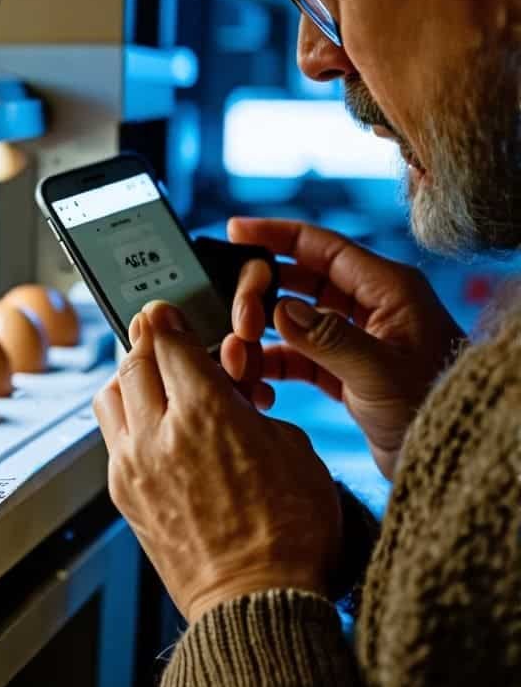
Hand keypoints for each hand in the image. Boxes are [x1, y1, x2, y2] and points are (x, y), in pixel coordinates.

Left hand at [95, 301, 343, 622]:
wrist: (257, 601)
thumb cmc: (292, 530)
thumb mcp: (293, 449)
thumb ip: (249, 408)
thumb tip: (226, 394)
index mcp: (205, 412)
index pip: (166, 340)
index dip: (166, 318)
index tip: (165, 310)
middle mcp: (157, 434)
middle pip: (131, 361)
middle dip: (144, 340)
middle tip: (156, 332)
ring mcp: (131, 466)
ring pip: (109, 397)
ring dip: (127, 378)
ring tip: (151, 378)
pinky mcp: (123, 496)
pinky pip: (111, 438)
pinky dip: (125, 419)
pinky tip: (151, 426)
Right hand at [222, 218, 464, 477]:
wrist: (453, 455)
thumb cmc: (432, 407)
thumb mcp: (380, 371)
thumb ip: (328, 338)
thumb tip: (278, 310)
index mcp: (387, 288)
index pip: (320, 246)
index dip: (274, 235)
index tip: (233, 231)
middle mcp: (369, 307)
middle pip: (297, 281)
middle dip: (259, 297)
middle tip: (237, 321)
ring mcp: (353, 339)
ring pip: (289, 320)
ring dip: (259, 336)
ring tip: (238, 357)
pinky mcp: (342, 371)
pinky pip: (293, 357)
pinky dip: (270, 366)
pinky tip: (255, 382)